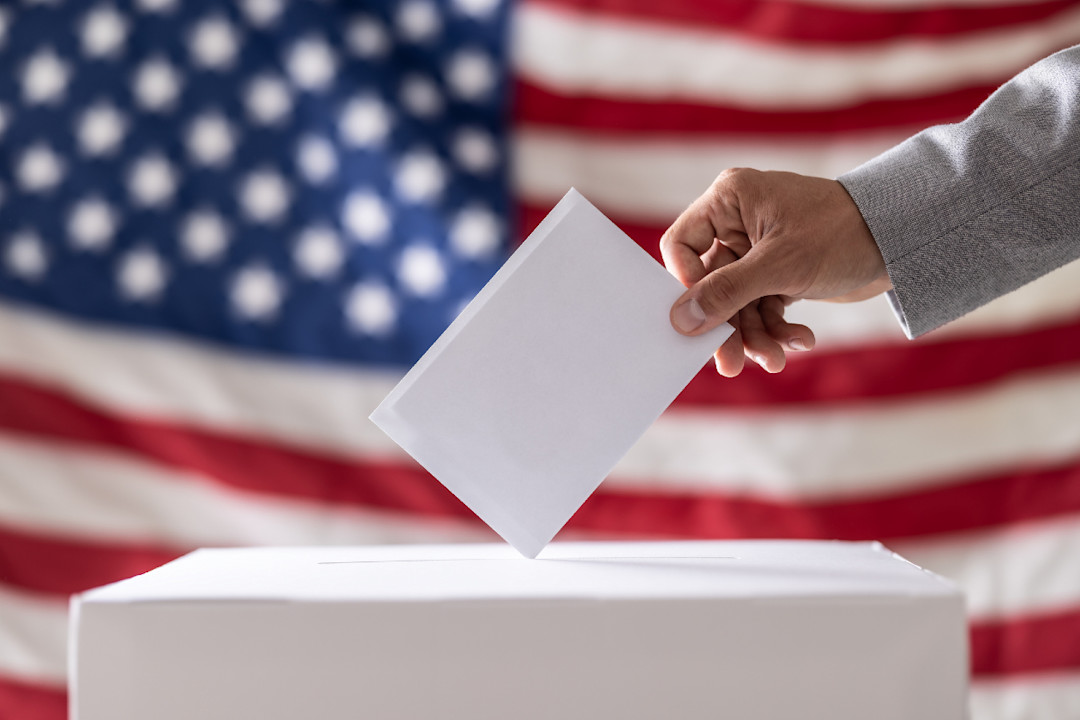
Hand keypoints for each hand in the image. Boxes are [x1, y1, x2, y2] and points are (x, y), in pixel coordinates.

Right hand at [660, 169, 890, 375]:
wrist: (903, 241)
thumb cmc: (841, 234)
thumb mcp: (778, 266)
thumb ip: (725, 293)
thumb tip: (680, 320)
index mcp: (729, 200)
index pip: (681, 246)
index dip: (686, 285)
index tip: (702, 317)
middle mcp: (738, 222)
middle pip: (710, 284)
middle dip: (727, 326)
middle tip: (731, 364)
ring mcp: (759, 249)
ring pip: (737, 303)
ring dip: (756, 335)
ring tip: (776, 359)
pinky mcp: (779, 272)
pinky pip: (762, 307)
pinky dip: (777, 328)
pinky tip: (800, 341)